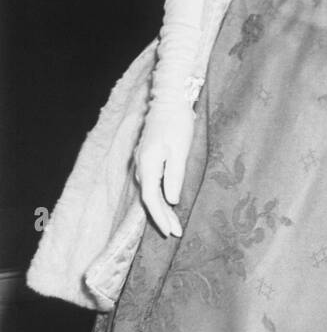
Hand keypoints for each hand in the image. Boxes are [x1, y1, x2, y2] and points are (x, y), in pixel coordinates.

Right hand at [134, 105, 194, 237]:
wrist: (169, 99)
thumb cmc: (178, 123)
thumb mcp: (180, 150)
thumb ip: (174, 176)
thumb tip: (171, 201)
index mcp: (148, 165)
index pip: (151, 199)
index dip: (160, 217)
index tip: (170, 232)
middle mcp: (141, 165)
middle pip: (149, 198)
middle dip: (161, 216)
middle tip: (175, 232)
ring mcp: (142, 160)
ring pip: (149, 190)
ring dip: (160, 207)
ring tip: (172, 222)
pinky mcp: (147, 156)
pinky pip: (151, 182)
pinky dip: (158, 195)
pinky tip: (165, 201)